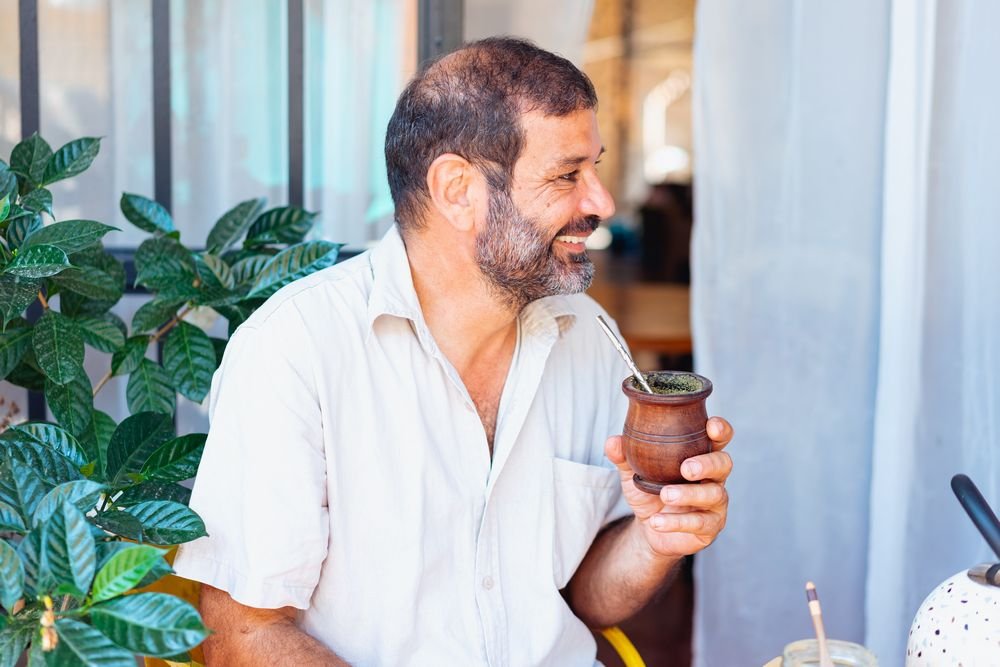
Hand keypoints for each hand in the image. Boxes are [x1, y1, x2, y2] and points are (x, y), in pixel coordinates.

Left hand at [605, 416, 732, 558]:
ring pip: (713, 494)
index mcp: (699, 455)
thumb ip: (624, 456)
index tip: (711, 426)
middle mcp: (713, 476)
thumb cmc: (650, 492)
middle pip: (723, 464)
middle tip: (685, 468)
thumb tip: (612, 441)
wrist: (650, 527)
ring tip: (665, 495)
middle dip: (707, 464)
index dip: (720, 430)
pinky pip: (700, 523)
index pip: (718, 438)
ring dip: (688, 494)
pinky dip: (677, 522)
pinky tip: (657, 522)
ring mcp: (715, 502)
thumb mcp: (633, 473)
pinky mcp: (710, 526)